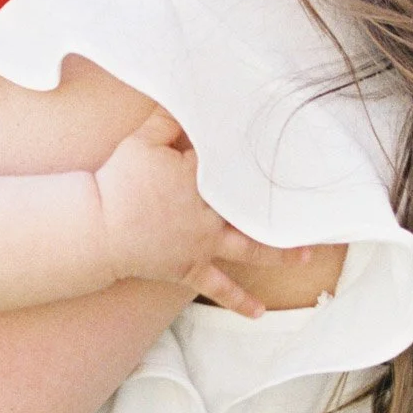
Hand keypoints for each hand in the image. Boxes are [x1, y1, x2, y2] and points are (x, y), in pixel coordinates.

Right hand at [93, 109, 312, 318]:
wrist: (97, 228)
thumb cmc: (117, 181)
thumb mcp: (140, 142)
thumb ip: (166, 120)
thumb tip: (187, 100)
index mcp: (200, 176)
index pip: (234, 161)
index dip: (253, 154)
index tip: (279, 146)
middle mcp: (209, 211)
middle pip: (254, 205)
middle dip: (283, 204)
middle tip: (315, 205)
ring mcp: (202, 243)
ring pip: (249, 248)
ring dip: (280, 252)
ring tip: (308, 254)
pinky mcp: (190, 268)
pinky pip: (218, 288)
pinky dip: (238, 301)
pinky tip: (259, 313)